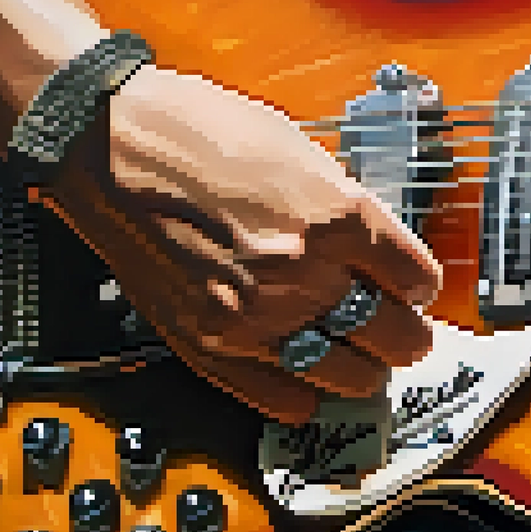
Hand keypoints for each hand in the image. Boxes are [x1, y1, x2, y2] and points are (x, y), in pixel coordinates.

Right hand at [44, 67, 440, 424]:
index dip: (420, 283)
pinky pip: (284, 399)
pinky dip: (306, 395)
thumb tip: (373, 250)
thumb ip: (341, 206)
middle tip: (399, 328)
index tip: (411, 284)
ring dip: (363, 369)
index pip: (419, 280)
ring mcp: (257, 317)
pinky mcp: (211, 344)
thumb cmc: (199, 132)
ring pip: (350, 378)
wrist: (110, 149)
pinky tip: (308, 377)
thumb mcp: (297, 150)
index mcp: (338, 218)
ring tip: (359, 356)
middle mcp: (305, 274)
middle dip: (407, 334)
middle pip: (398, 338)